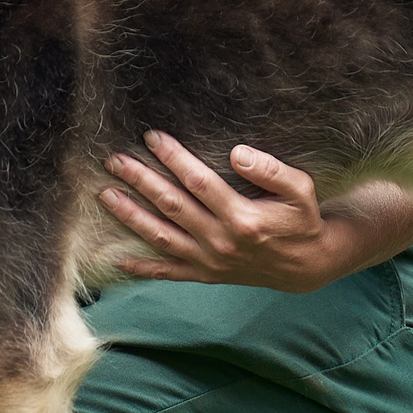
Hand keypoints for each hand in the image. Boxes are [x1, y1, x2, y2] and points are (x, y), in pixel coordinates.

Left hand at [100, 133, 355, 291]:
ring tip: (106, 195)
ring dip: (131, 215)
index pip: (198, 182)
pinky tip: (119, 258)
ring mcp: (210, 262)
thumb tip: (237, 153)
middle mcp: (221, 242)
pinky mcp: (206, 276)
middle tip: (114, 160)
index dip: (173, 157)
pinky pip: (169, 272)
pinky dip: (143, 267)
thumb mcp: (301, 190)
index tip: (152, 137)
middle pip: (171, 205)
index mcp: (243, 218)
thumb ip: (271, 170)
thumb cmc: (302, 220)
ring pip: (161, 236)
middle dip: (140, 180)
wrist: (306, 266)